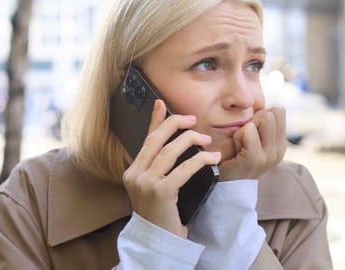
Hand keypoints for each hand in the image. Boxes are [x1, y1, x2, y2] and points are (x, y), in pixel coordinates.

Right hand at [122, 100, 220, 237]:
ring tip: (207, 141)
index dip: (156, 120)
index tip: (162, 103)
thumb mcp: (158, 187)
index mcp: (132, 172)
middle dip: (176, 125)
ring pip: (170, 151)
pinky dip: (200, 160)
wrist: (159, 241)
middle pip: (156, 140)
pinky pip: (182, 169)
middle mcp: (135, 175)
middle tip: (193, 120)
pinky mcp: (160, 193)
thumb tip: (174, 144)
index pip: (146, 140)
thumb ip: (161, 166)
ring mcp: (145, 184)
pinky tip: (212, 158)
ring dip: (191, 141)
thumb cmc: (162, 214)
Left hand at [220, 107, 285, 180]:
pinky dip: (237, 136)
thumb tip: (264, 106)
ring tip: (240, 145)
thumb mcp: (252, 139)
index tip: (251, 134)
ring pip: (263, 118)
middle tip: (244, 140)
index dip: (261, 116)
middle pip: (272, 112)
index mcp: (280, 145)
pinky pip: (248, 130)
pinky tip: (235, 151)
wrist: (225, 186)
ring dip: (245, 128)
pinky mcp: (256, 158)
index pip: (279, 111)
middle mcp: (279, 150)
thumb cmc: (234, 158)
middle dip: (253, 120)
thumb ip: (261, 124)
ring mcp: (270, 155)